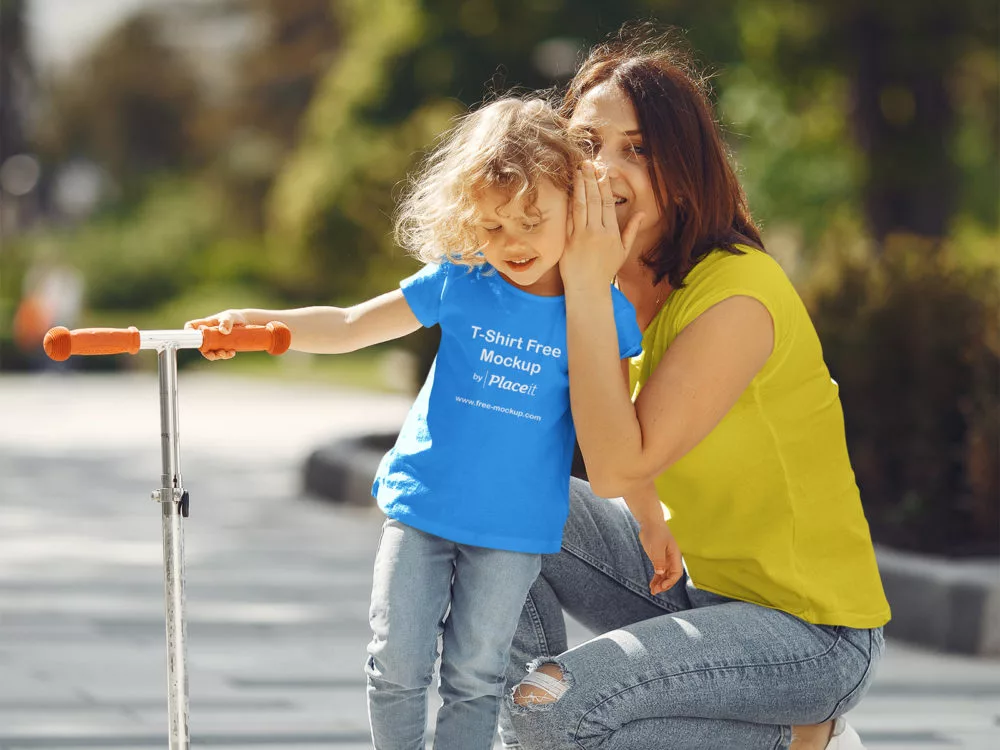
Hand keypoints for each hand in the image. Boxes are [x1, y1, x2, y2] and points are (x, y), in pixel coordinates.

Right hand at [184, 309, 246, 359]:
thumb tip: (224, 331)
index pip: (191, 326)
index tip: (194, 338)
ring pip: (211, 351)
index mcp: (206, 324)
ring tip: (226, 354)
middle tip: (213, 356)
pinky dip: (226, 355)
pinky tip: (232, 353)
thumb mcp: (230, 317)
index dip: (188, 332)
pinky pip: (221, 353)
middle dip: (206, 353)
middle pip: (200, 345)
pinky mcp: (223, 346)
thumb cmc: (233, 317)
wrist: (245, 322)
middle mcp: (208, 334)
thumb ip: (226, 322)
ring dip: (217, 355)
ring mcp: (215, 341)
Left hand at [560, 161, 644, 288]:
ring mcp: (582, 236)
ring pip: (581, 205)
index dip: (605, 185)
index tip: (601, 171)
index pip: (609, 203)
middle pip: (595, 200)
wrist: (587, 289)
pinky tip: (568, 191)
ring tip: (577, 170)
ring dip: (579, 186)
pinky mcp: (568, 241)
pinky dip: (569, 203)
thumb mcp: (623, 251)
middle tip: (587, 163)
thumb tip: (642, 214)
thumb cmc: (605, 270)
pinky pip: (569, 218)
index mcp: (612, 232)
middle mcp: (597, 232)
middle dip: (591, 179)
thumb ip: (631, 230)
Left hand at [638, 517, 683, 595]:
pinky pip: (659, 572)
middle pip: (671, 576)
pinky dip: (656, 579)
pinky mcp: (658, 559)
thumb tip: (661, 573)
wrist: (650, 522)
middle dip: (665, 585)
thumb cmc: (655, 532)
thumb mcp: (657, 547)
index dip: (671, 581)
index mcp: (675, 555)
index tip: (662, 586)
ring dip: (660, 584)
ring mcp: (665, 559)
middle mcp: (671, 559)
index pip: (677, 573)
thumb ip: (659, 560)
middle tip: (655, 591)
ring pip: (665, 575)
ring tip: (653, 591)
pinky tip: (651, 585)